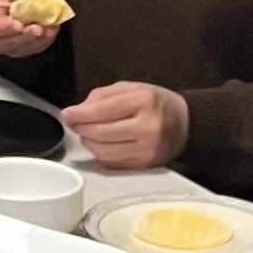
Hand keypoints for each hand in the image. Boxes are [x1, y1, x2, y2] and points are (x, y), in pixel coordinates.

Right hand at [0, 0, 57, 55]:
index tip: (19, 25)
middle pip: (8, 42)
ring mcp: (5, 47)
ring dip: (37, 40)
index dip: (6, 28)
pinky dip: (42, 42)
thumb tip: (30, 0)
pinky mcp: (19, 52)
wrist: (16, 0)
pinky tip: (50, 32)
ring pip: (21, 48)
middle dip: (25, 36)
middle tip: (38, 28)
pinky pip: (32, 50)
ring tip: (48, 29)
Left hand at [63, 79, 188, 170]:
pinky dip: (101, 154)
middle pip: (101, 133)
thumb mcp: (132, 88)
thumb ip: (103, 95)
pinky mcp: (145, 164)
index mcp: (144, 101)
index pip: (104, 110)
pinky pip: (113, 163)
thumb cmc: (157, 104)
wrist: (186, 124)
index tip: (67, 114)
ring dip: (89, 143)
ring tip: (88, 133)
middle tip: (74, 123)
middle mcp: (148, 127)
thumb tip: (79, 109)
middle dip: (82, 128)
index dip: (80, 114)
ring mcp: (147, 149)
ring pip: (104, 151)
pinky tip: (101, 144)